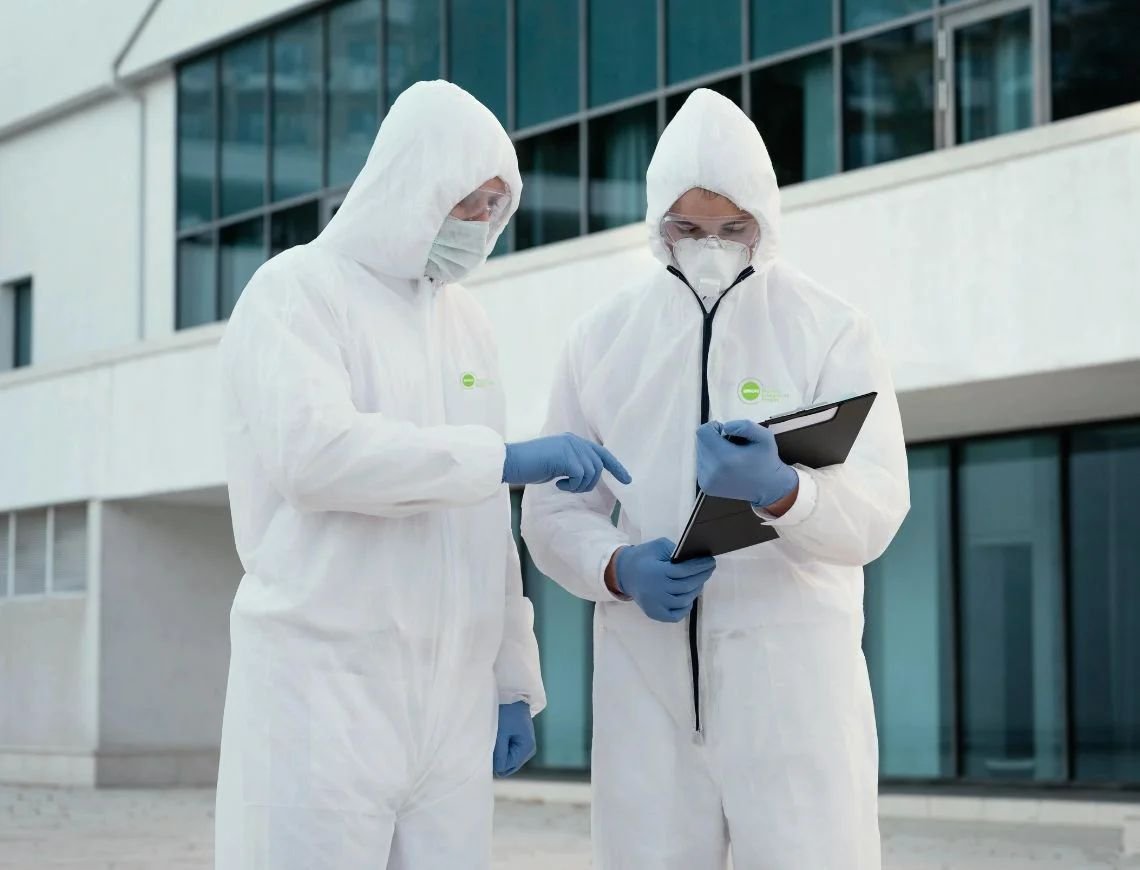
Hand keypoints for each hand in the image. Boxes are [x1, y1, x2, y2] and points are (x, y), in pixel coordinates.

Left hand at [493, 701, 535, 776]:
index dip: (494, 758)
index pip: (505, 766)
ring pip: (506, 758)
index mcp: (527, 748)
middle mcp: (529, 749)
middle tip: (492, 740)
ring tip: (496, 734)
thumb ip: (499, 755)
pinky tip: (498, 735)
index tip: (490, 743)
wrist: (512, 693)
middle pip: (507, 765)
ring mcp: (525, 745)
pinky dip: (500, 746)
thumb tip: (498, 770)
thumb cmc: (506, 711)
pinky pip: (507, 751)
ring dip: (498, 750)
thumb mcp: (500, 733)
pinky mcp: (520, 740)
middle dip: (497, 756)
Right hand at [503, 433, 631, 491]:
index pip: (602, 453)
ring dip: (579, 485)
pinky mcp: (565, 457)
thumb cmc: (530, 465)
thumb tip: (587, 475)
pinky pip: (580, 476)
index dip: (616, 467)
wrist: (511, 461)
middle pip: (598, 465)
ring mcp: (570, 447)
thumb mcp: (556, 463)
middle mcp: (575, 441)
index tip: (628, 480)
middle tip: (571, 487)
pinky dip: (571, 485)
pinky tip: (558, 484)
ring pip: (591, 473)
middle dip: (590, 483)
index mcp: (573, 441)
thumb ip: (572, 464)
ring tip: (562, 485)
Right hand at [612, 539, 715, 622]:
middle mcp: (656, 590)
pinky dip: (685, 607)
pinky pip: (676, 615)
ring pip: (683, 601)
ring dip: (695, 591)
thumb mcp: (659, 546)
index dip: (700, 566)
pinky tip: (688, 597)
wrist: (623, 572)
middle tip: (709, 569)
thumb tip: (696, 558)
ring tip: (699, 581)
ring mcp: (655, 604)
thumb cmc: (643, 558)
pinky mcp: (654, 613)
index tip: (711, 561)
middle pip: (687, 587)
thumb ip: (676, 551)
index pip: (685, 571)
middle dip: (702, 577)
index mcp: (657, 572)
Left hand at [696, 420, 796, 507]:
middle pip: (701, 442)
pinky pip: (702, 465)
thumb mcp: (765, 437)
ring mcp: (707, 481)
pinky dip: (712, 462)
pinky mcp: (706, 486)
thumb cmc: (766, 459)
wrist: (768, 488)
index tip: (729, 435)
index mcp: (725, 458)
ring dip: (714, 451)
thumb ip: (746, 426)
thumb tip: (725, 427)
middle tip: (733, 448)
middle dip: (715, 439)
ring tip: (732, 459)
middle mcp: (712, 472)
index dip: (715, 427)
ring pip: (701, 453)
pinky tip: (727, 468)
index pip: (703, 432)